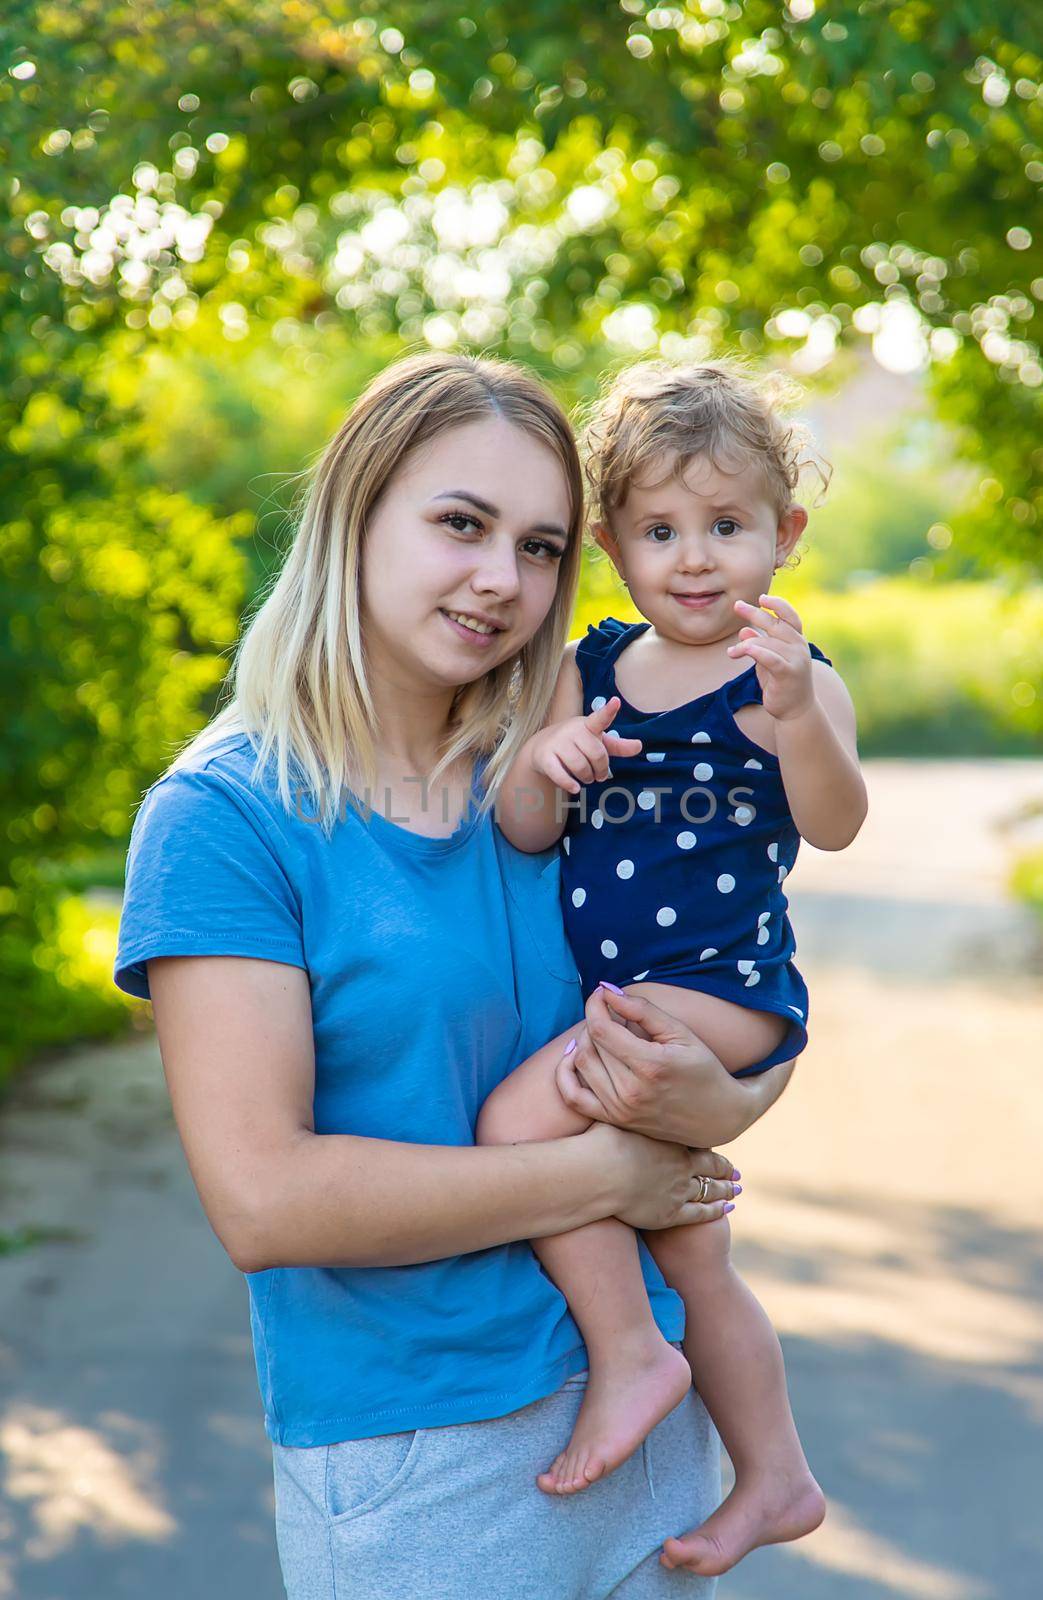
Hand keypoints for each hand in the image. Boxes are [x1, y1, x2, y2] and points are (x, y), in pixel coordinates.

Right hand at [530, 696, 642, 794]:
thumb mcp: (597, 742)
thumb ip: (617, 745)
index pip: (600, 718)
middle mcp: (572, 731)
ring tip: (586, 779)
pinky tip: (575, 788)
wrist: (540, 747)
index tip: (616, 702)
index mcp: (588, 725)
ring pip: (580, 766)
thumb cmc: (575, 744)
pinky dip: (569, 784)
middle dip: (601, 769)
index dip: (608, 711)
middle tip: (599, 776)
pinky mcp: (545, 756)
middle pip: (596, 754)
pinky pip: (559, 774)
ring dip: (586, 777)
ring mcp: (557, 743)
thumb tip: (639, 746)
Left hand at [556, 986, 794, 1146]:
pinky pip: (574, 1097)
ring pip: (580, 1064)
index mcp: (650, 1066)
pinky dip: (565, 1074)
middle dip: (595, 1019)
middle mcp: (630, 1091)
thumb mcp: (681, 1033)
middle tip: (611, 1012)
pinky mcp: (614, 1121)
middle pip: (590, 1043)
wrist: (717, 1117)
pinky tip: (575, 1056)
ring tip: (603, 1032)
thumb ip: (643, 1011)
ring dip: (584, 1041)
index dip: (595, 1004)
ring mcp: (620, 1110)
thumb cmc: (703, 1069)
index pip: (601, 1028)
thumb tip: (608, 991)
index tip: (601, 993)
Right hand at [580, 1121, 737, 1230]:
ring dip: (724, 1188)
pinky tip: (726, 1208)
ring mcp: (678, 1190)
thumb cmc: (600, 1141)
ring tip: (736, 1188)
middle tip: (736, 1169)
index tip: (716, 1141)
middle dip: (724, 1167)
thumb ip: (622, 1106)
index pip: (696, 1140)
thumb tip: (617, 1086)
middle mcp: (680, 1164)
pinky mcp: (670, 1214)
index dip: (708, 1143)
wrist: (598, 1172)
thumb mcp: (613, 1114)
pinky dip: (716, 1210)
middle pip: (709, 1164)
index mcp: (669, 1140)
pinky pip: (700, 1213)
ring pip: (709, 1189)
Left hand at [728, 592, 815, 721]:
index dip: (777, 605)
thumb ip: (759, 644)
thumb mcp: (768, 660)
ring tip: (731, 652)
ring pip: (767, 642)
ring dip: (745, 644)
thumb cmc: (781, 682)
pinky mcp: (789, 674)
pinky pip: (770, 658)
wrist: (795, 709)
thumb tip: (744, 630)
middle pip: (775, 624)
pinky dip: (756, 651)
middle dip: (755, 613)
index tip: (761, 598)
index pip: (790, 616)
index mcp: (796, 640)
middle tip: (737, 606)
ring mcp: (796, 660)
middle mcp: (799, 647)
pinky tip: (742, 650)